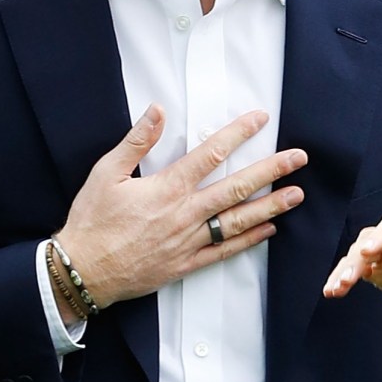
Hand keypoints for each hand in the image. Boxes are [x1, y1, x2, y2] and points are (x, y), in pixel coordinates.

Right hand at [55, 104, 306, 309]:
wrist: (82, 272)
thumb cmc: (92, 220)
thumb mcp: (107, 172)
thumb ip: (137, 140)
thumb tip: (157, 110)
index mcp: (167, 187)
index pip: (211, 153)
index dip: (238, 133)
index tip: (260, 119)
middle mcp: (185, 213)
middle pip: (236, 187)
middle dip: (271, 170)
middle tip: (298, 159)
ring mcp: (188, 241)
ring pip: (238, 221)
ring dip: (270, 206)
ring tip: (296, 195)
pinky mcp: (185, 264)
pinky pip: (224, 251)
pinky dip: (249, 241)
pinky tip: (268, 231)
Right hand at [322, 213, 381, 322]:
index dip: (379, 236)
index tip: (367, 251)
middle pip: (371, 240)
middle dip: (357, 258)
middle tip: (347, 279)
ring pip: (359, 255)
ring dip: (346, 270)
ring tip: (335, 288)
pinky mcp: (380, 270)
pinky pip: (358, 271)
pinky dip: (345, 279)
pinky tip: (333, 291)